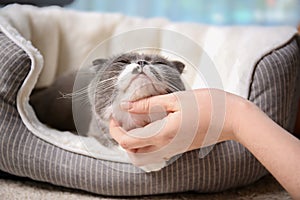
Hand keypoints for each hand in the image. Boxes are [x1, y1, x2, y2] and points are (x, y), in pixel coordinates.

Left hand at [109, 89, 236, 165]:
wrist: (232, 119)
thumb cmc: (207, 105)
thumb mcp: (175, 99)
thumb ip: (148, 104)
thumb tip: (127, 106)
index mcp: (162, 134)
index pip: (126, 141)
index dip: (114, 129)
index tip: (114, 115)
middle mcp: (165, 147)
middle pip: (132, 153)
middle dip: (122, 138)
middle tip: (122, 121)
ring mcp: (173, 150)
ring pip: (143, 154)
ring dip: (134, 142)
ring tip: (136, 122)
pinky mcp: (179, 148)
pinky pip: (156, 150)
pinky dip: (147, 142)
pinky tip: (152, 124)